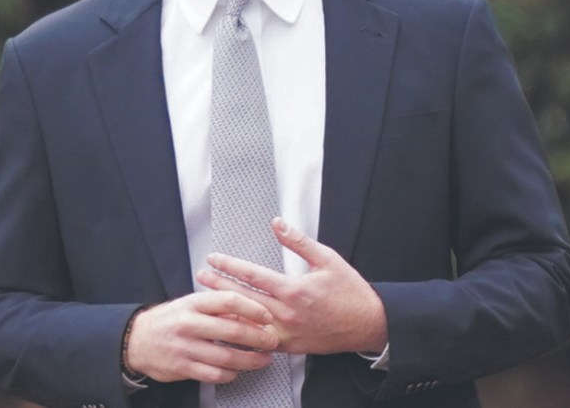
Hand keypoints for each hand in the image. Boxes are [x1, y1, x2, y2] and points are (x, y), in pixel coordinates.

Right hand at [124, 290, 280, 383]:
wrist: (137, 339)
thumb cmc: (171, 319)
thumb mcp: (191, 304)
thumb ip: (218, 307)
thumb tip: (250, 313)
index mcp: (193, 303)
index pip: (228, 301)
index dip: (252, 308)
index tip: (267, 316)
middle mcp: (189, 324)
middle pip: (232, 330)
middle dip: (258, 337)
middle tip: (272, 341)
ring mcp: (185, 347)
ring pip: (226, 356)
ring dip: (250, 360)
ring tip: (263, 359)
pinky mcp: (182, 367)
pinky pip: (213, 374)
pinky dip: (230, 374)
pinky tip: (237, 371)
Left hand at [196, 218, 388, 354]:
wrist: (368, 323)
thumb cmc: (350, 291)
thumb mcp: (327, 258)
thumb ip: (298, 241)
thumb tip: (277, 223)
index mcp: (295, 290)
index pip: (253, 276)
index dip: (230, 265)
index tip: (214, 258)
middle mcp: (288, 314)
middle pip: (244, 298)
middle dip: (219, 286)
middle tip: (201, 276)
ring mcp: (288, 333)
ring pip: (248, 322)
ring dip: (227, 310)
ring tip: (208, 299)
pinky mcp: (291, 347)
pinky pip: (260, 341)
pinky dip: (243, 332)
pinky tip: (230, 325)